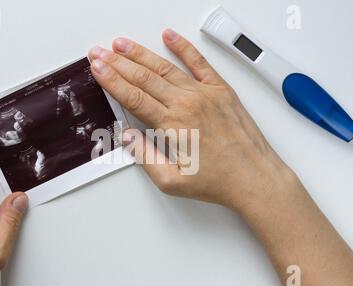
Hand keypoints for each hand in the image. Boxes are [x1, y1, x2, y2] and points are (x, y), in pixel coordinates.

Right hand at [88, 29, 296, 212]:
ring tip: (122, 44)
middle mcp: (188, 104)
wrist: (255, 178)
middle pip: (144, 78)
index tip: (97, 69)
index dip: (112, 81)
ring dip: (141, 54)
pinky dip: (183, 48)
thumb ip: (145, 156)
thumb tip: (127, 136)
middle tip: (100, 53)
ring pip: (165, 68)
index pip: (133, 97)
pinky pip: (199, 63)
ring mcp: (205, 94)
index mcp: (173, 125)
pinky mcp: (222, 91)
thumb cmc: (218, 182)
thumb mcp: (172, 181)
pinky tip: (170, 37)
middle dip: (118, 63)